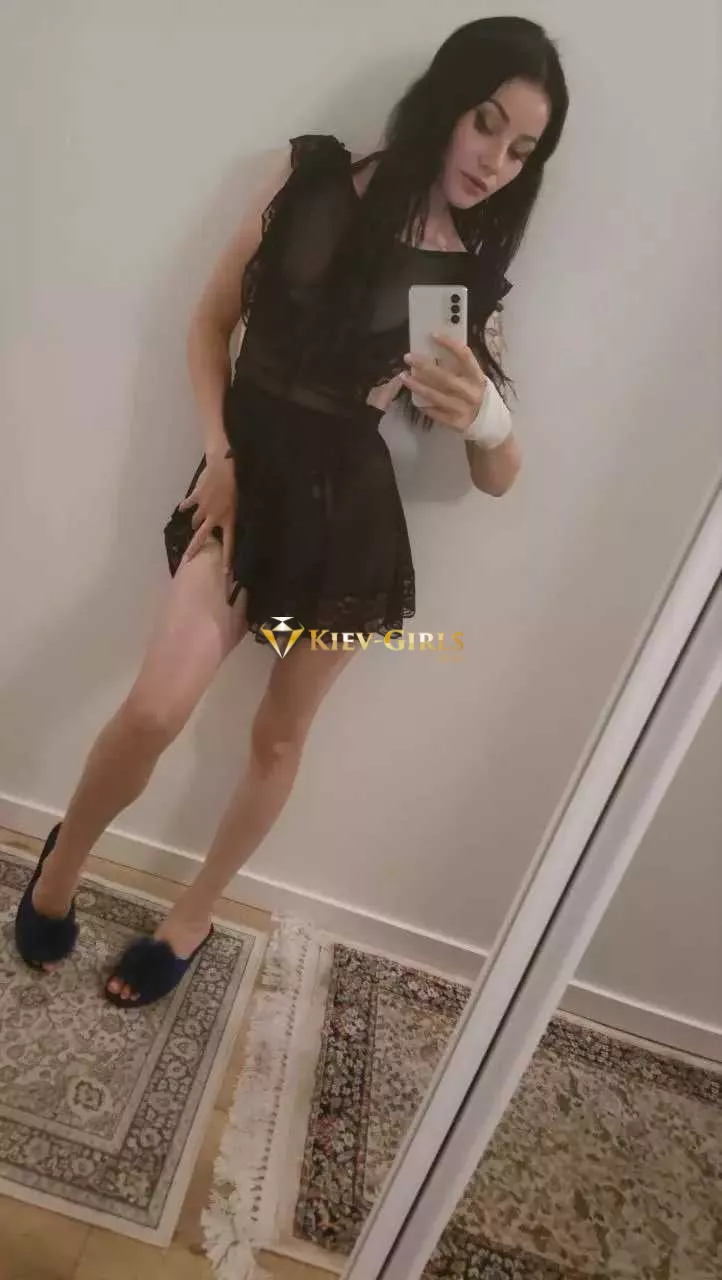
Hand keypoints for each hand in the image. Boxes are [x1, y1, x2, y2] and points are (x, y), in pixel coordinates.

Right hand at [179, 449, 236, 572]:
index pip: (229, 544)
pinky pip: (188, 504)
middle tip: (187, 560)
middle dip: (193, 549)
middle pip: (202, 537)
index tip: (225, 572)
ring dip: (194, 522)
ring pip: (195, 520)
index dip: (228, 559)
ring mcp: (203, 507)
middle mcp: (214, 517)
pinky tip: (182, 508)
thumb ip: (238, 513)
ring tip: (192, 524)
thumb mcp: (244, 501)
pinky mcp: (196, 497)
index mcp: (228, 520)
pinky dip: (185, 506)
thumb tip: (237, 519)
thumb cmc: (238, 483)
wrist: (224, 467)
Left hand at [401, 334, 486, 433]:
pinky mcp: (455, 422)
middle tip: (408, 357)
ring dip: (417, 386)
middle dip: (424, 366)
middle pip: (445, 378)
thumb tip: (434, 350)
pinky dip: (423, 405)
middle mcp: (471, 393)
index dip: (449, 344)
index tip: (433, 335)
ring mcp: (463, 409)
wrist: (489, 422)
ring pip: (436, 396)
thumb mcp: (473, 378)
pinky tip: (414, 397)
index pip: (465, 356)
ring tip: (403, 376)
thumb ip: (459, 368)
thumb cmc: (476, 393)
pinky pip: (434, 412)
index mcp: (478, 377)